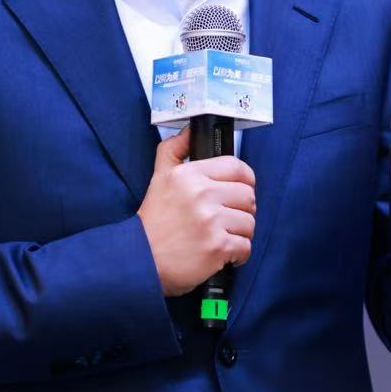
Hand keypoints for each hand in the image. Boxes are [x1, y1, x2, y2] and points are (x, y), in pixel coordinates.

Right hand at [137, 131, 256, 296]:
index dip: (244, 180)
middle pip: (248, 196)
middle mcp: (202, 194)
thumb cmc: (153, 222)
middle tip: (227, 219)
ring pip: (249, 223)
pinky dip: (238, 255)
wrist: (141, 261)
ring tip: (221, 237)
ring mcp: (211, 222)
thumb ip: (174, 149)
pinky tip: (223, 254)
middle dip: (241, 210)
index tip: (237, 192)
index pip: (237, 167)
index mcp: (190, 175)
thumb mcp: (159, 177)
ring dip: (240, 234)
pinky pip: (245, 247)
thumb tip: (190, 130)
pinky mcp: (217, 247)